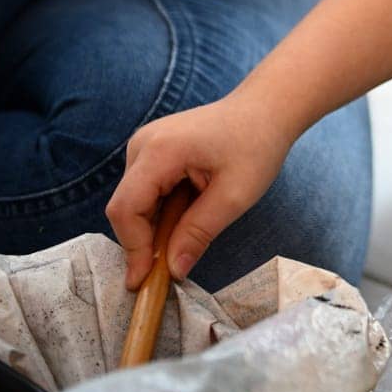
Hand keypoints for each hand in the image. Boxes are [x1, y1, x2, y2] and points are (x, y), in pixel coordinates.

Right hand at [105, 92, 295, 288]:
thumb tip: (172, 271)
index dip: (132, 248)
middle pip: (127, 207)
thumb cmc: (256, 145)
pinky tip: (192, 208)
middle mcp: (142, 144)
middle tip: (174, 265)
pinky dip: (163, 209)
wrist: (266, 109)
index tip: (144, 282)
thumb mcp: (234, 196)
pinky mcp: (153, 149)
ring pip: (136, 201)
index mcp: (159, 150)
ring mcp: (145, 144)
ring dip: (157, 225)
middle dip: (146, 240)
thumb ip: (198, 233)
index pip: (125, 209)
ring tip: (197, 222)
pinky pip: (147, 189)